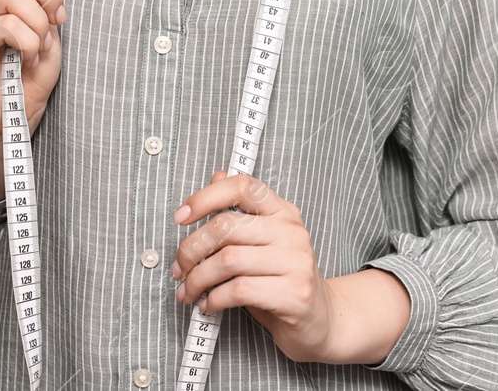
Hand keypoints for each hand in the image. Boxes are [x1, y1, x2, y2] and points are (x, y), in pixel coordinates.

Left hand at [169, 171, 334, 362]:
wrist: (319, 319)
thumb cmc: (281, 279)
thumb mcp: (260, 242)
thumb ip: (238, 212)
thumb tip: (216, 177)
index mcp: (283, 211)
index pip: (241, 186)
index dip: (205, 197)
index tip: (180, 217)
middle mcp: (291, 231)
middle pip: (225, 227)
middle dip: (191, 250)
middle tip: (178, 269)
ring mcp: (296, 262)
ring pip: (227, 260)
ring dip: (197, 279)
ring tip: (189, 291)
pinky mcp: (294, 294)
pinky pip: (239, 290)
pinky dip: (214, 299)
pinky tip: (209, 305)